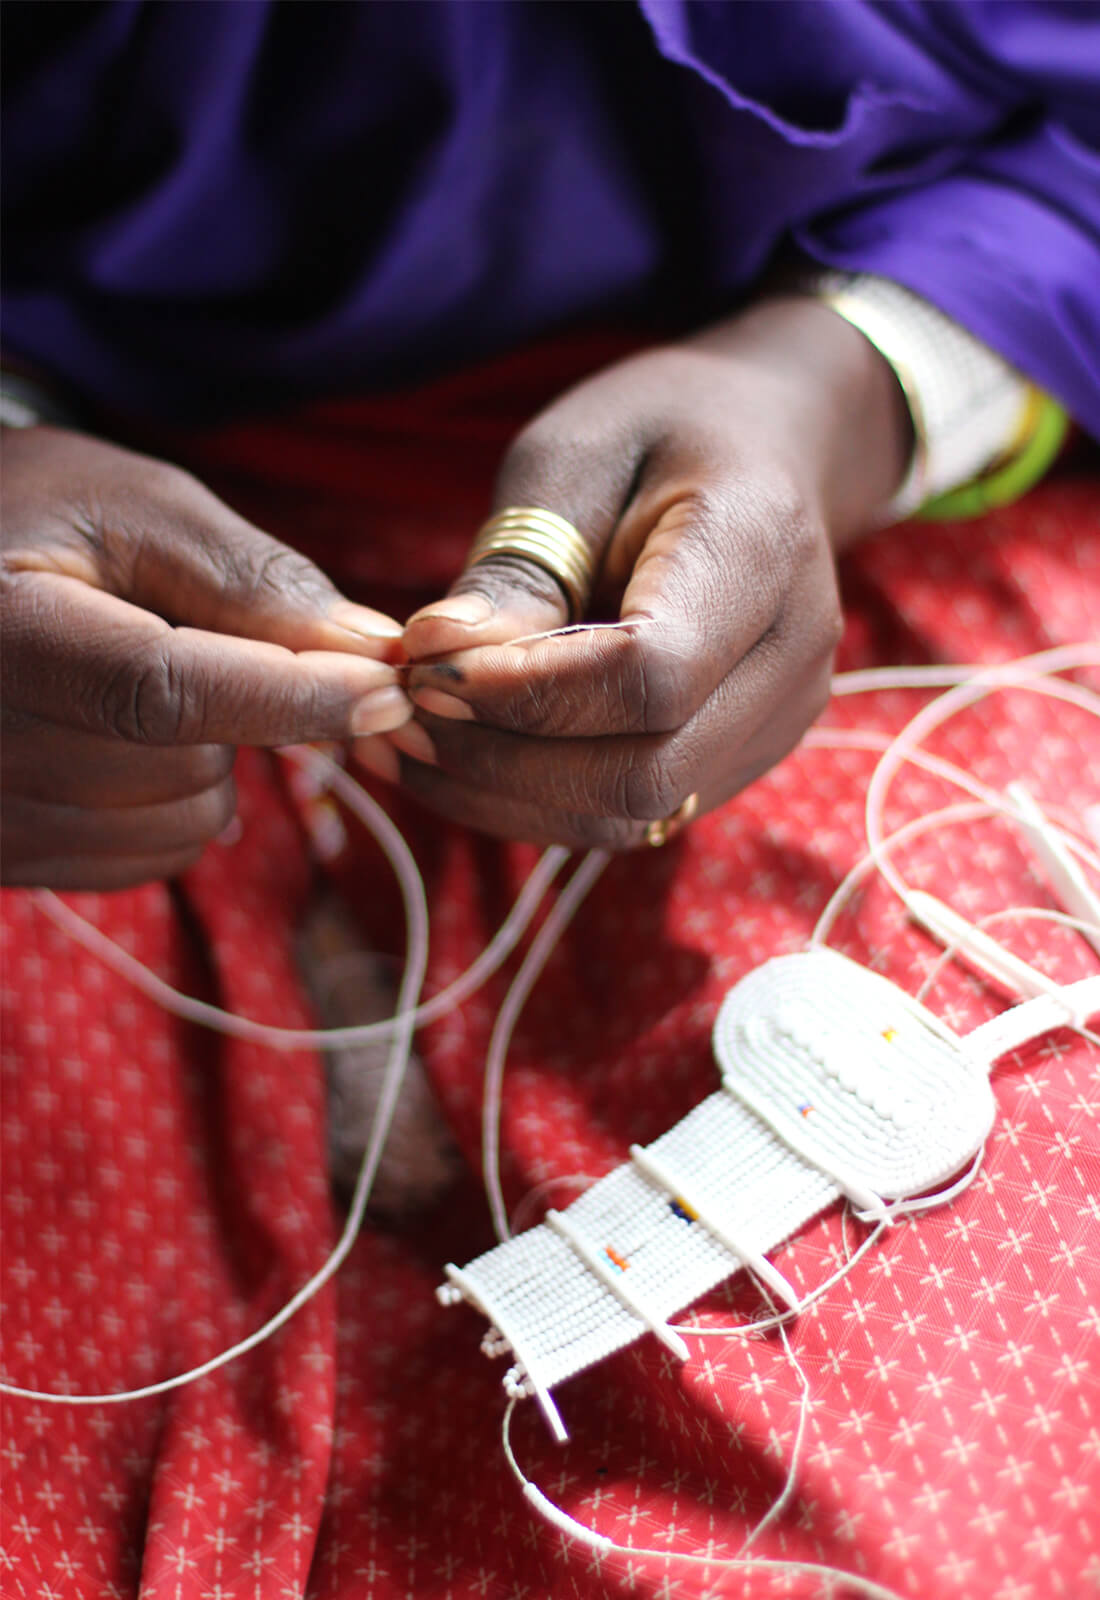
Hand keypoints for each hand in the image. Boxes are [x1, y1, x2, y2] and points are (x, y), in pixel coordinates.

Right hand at [1, 426, 409, 887]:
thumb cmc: (39, 516)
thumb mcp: (135, 509)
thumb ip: (249, 581)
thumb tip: (372, 654)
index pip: (160, 692)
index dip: (287, 698)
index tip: (387, 691)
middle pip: (185, 768)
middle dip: (240, 713)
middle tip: (188, 641)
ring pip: (182, 827)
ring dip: (205, 763)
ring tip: (138, 687)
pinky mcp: (3, 857)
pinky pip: (149, 860)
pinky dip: (170, 807)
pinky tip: (121, 742)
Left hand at [356, 297, 910, 847]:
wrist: (768, 448)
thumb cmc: (662, 432)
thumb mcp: (572, 456)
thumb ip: (517, 566)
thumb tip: (436, 663)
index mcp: (761, 552)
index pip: (650, 675)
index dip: (527, 693)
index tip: (425, 669)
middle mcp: (791, 659)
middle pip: (642, 771)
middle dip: (501, 759)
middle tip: (402, 711)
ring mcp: (776, 724)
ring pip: (632, 815)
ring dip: (506, 796)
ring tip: (416, 739)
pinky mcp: (740, 760)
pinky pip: (632, 817)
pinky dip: (535, 802)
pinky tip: (466, 755)